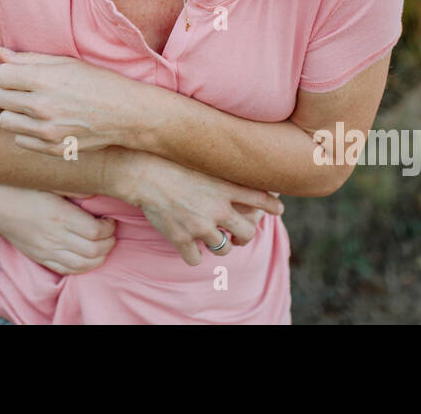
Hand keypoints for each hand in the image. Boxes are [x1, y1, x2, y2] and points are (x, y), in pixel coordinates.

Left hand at [0, 48, 146, 154]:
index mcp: (43, 80)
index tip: (20, 74)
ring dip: (16, 113)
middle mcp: (41, 107)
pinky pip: (20, 140)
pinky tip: (45, 122)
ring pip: (6, 121)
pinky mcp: (53, 149)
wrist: (128, 113)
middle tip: (29, 90)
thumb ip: (30, 59)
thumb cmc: (98, 82)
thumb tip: (0, 54)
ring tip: (35, 107)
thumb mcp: (66, 62)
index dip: (8, 73)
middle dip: (10, 91)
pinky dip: (28, 132)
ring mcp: (47, 132)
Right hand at [0, 184, 116, 274]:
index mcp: (60, 215)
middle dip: (109, 242)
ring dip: (100, 257)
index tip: (109, 219)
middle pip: (94, 250)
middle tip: (110, 232)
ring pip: (83, 265)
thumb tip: (95, 196)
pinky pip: (68, 270)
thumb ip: (73, 188)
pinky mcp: (42, 258)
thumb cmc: (23, 190)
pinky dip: (84, 267)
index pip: (95, 232)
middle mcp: (55, 236)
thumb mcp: (48, 182)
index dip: (109, 228)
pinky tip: (88, 257)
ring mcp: (48, 250)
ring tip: (103, 245)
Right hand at [124, 154, 283, 266]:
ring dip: (219, 247)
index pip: (261, 198)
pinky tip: (188, 247)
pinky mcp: (181, 238)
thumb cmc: (170, 161)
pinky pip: (195, 260)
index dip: (272, 206)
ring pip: (224, 250)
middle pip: (248, 233)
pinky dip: (193, 255)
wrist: (143, 172)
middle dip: (244, 237)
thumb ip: (219, 171)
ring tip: (211, 240)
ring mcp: (200, 226)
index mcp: (224, 187)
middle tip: (238, 236)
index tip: (277, 209)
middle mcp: (217, 208)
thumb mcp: (202, 160)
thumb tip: (233, 173)